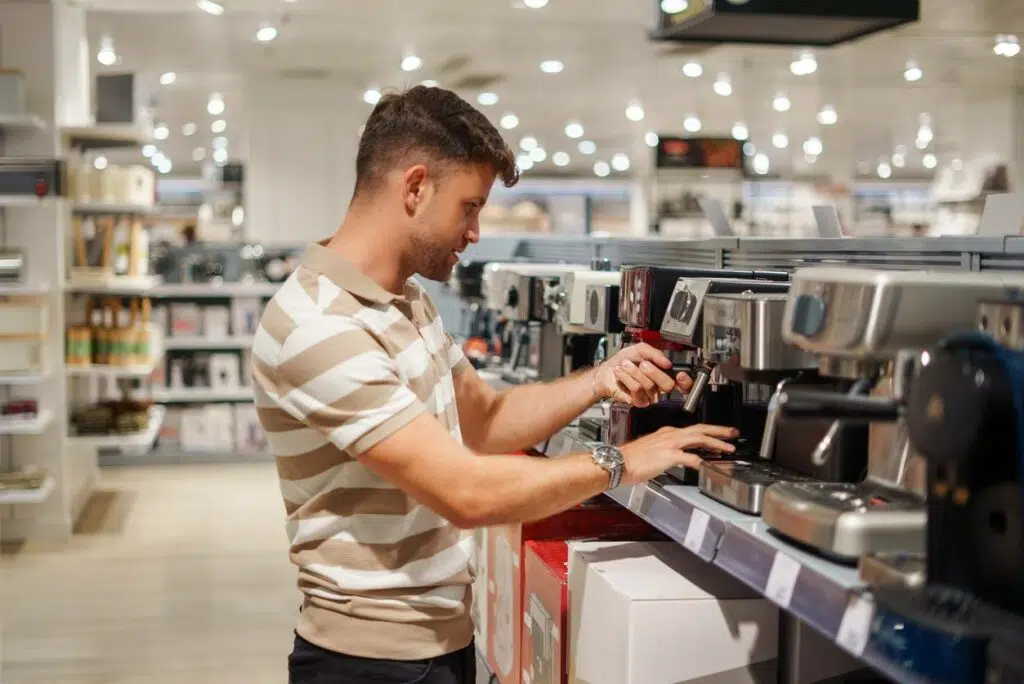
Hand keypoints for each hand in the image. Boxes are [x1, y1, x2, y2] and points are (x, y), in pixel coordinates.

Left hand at [593, 342, 693, 406]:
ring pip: (650, 386)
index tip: (680, 375)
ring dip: (634, 372)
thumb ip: (656, 353)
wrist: (607, 371)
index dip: (685, 381)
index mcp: (664, 373)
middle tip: (643, 364)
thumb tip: (667, 362)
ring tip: (626, 365)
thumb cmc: (623, 361)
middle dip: (654, 371)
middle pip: (668, 384)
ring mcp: (649, 395)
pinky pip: (637, 390)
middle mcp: (659, 386)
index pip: (683, 384)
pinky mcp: (638, 401)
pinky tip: (621, 373)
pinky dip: (627, 378)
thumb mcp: (640, 349)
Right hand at [619, 424, 738, 484]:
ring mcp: (669, 445)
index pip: (692, 430)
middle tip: (733, 433)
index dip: (708, 432)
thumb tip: (679, 459)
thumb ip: (667, 453)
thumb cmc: (629, 460)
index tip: (719, 435)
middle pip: (700, 430)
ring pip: (698, 439)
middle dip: (719, 431)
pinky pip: (689, 457)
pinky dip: (700, 460)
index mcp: (666, 434)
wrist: (616, 462)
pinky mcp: (667, 456)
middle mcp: (669, 436)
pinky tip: (708, 465)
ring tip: (728, 448)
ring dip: (715, 443)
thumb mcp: (651, 452)